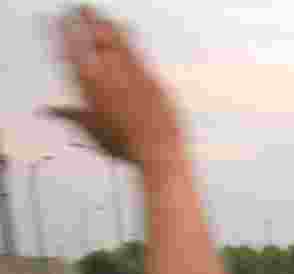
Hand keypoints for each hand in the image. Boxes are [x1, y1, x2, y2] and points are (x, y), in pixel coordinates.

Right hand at [44, 7, 181, 164]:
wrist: (158, 152)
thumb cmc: (124, 146)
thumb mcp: (90, 130)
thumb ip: (68, 114)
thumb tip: (47, 110)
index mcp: (90, 89)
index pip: (72, 51)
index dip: (66, 31)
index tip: (61, 18)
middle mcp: (110, 77)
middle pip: (96, 40)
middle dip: (87, 20)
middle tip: (81, 6)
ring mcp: (133, 75)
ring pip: (117, 41)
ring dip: (107, 24)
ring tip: (100, 12)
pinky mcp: (152, 78)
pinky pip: (138, 52)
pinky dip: (129, 37)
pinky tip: (126, 25)